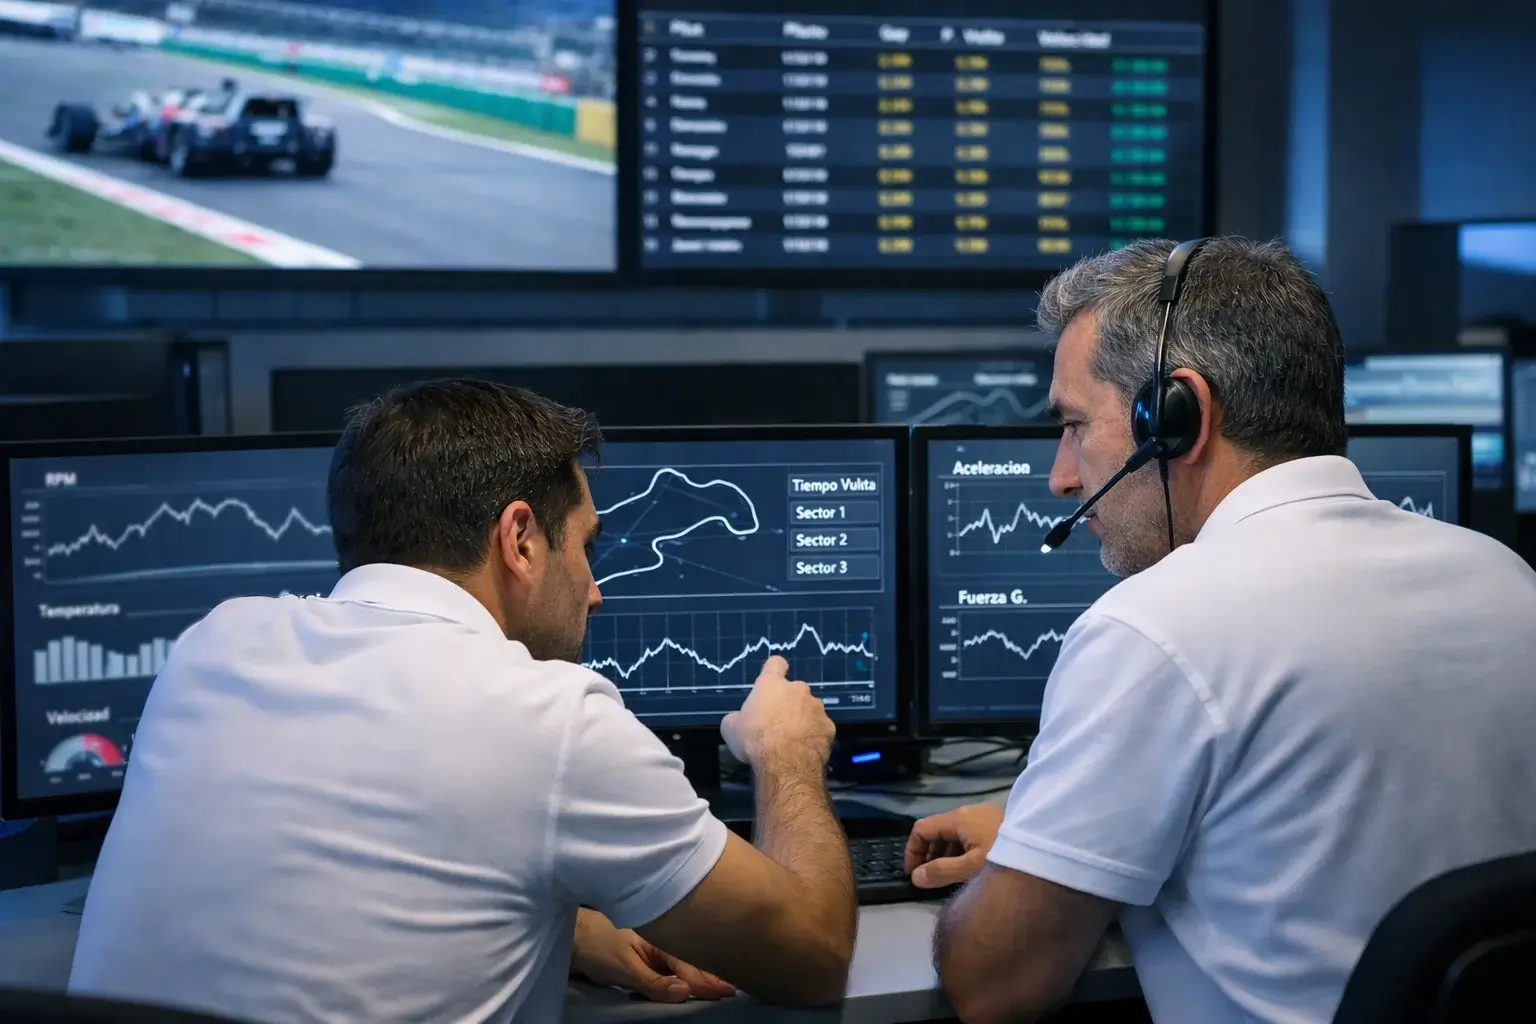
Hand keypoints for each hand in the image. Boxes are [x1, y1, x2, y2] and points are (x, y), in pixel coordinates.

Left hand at [571, 909, 734, 1002]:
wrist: (576, 937)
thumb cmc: (599, 947)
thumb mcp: (625, 967)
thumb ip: (655, 981)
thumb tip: (686, 991)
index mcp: (662, 941)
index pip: (690, 967)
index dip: (709, 981)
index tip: (730, 991)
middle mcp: (666, 943)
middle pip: (696, 963)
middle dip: (717, 974)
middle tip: (740, 987)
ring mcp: (661, 949)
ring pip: (690, 964)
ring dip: (708, 973)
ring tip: (730, 983)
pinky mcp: (655, 956)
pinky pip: (679, 966)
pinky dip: (693, 974)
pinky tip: (703, 979)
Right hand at [720, 655, 835, 767]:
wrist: (784, 763)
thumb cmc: (754, 740)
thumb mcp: (731, 728)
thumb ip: (738, 717)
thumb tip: (739, 720)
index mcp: (772, 684)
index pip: (776, 664)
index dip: (773, 671)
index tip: (771, 682)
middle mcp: (798, 689)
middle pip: (794, 691)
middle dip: (788, 703)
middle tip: (777, 723)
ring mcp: (817, 707)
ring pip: (810, 709)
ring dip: (803, 719)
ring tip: (792, 740)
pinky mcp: (829, 727)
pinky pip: (820, 728)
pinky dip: (814, 736)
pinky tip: (805, 750)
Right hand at [903, 803, 1005, 888]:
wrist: (1049, 849)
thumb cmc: (1005, 858)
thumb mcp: (970, 869)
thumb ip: (940, 873)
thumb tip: (915, 877)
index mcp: (959, 818)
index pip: (921, 828)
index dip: (912, 851)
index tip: (913, 874)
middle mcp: (970, 812)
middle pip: (938, 830)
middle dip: (929, 854)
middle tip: (930, 879)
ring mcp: (986, 817)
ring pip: (955, 833)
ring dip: (946, 854)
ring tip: (949, 878)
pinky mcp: (999, 826)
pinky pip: (971, 835)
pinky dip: (962, 850)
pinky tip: (970, 870)